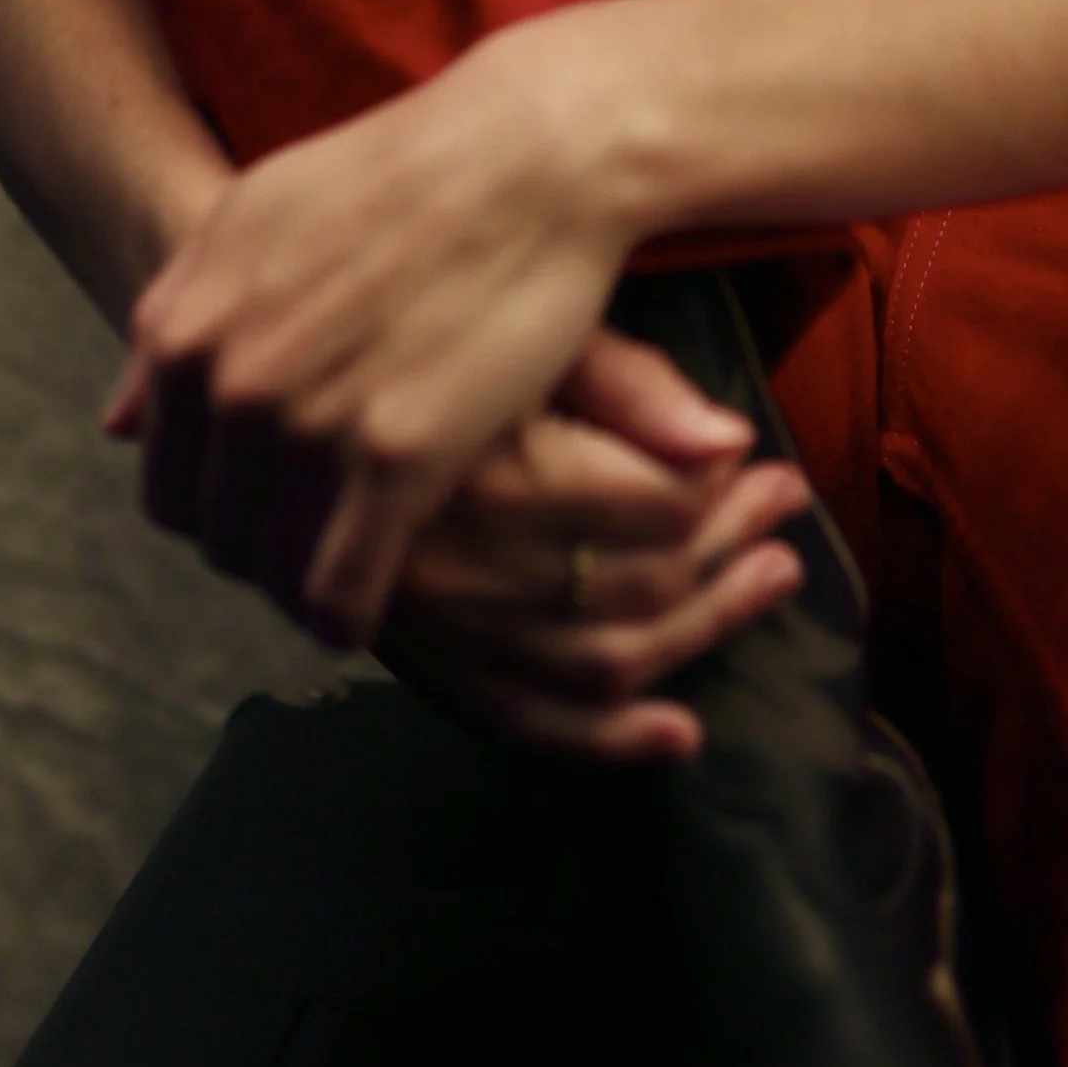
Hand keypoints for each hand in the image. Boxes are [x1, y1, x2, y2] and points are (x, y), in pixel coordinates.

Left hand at [108, 13, 641, 640]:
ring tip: (354, 567)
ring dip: (309, 585)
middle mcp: (232, 381)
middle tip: (325, 535)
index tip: (273, 504)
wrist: (528, 152)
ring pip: (278, 571)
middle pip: (220, 535)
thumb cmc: (401, 174)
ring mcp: (311, 422)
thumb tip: (118, 424)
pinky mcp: (398, 454)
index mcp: (186, 329)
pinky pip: (343, 590)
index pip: (167, 485)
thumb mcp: (258, 215)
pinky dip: (351, 615)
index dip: (221, 506)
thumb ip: (179, 313)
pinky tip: (374, 605)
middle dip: (265, 547)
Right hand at [380, 330, 810, 761]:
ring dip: (699, 631)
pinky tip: (680, 734)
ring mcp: (431, 627)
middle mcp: (447, 562)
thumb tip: (730, 438)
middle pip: (630, 587)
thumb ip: (625, 382)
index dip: (720, 492)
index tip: (759, 461)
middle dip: (726, 553)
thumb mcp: (514, 323)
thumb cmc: (419, 324)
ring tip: (770, 578)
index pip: (645, 508)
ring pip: (594, 662)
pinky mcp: (419, 664)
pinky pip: (521, 726)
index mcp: (476, 466)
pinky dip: (607, 743)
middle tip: (785, 507)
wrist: (282, 372)